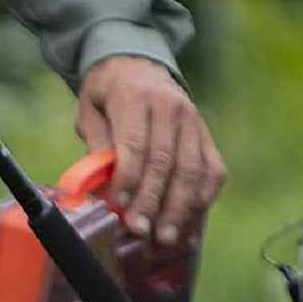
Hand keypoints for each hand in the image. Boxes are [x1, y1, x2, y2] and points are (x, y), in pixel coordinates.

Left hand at [75, 55, 227, 245]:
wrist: (137, 64)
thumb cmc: (107, 95)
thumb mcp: (90, 112)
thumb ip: (96, 145)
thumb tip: (100, 185)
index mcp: (135, 98)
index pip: (136, 143)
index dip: (130, 178)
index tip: (121, 206)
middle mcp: (170, 107)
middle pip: (166, 161)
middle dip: (153, 201)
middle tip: (142, 232)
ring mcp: (193, 120)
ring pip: (192, 168)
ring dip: (179, 207)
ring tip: (166, 237)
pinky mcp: (206, 133)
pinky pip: (213, 168)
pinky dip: (204, 195)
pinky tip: (191, 219)